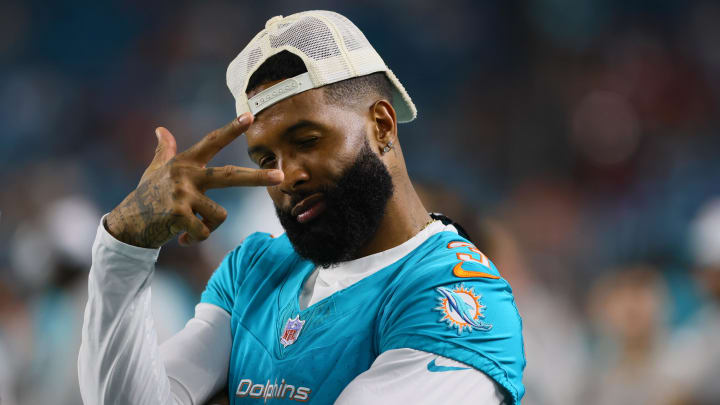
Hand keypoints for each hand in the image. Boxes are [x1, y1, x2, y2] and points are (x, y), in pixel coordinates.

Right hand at [105, 113, 282, 247]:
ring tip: (190, 227)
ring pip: (220, 216)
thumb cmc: (146, 197)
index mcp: (185, 163)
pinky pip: (205, 232)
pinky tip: (181, 238)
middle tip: (281, 176)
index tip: (250, 116)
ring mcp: (182, 194)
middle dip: (257, 177)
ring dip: (209, 227)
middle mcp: (186, 175)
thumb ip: (164, 151)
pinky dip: (196, 239)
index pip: (212, 142)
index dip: (231, 129)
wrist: (127, 224)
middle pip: (230, 176)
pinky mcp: (178, 214)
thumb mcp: (154, 171)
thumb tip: (160, 129)